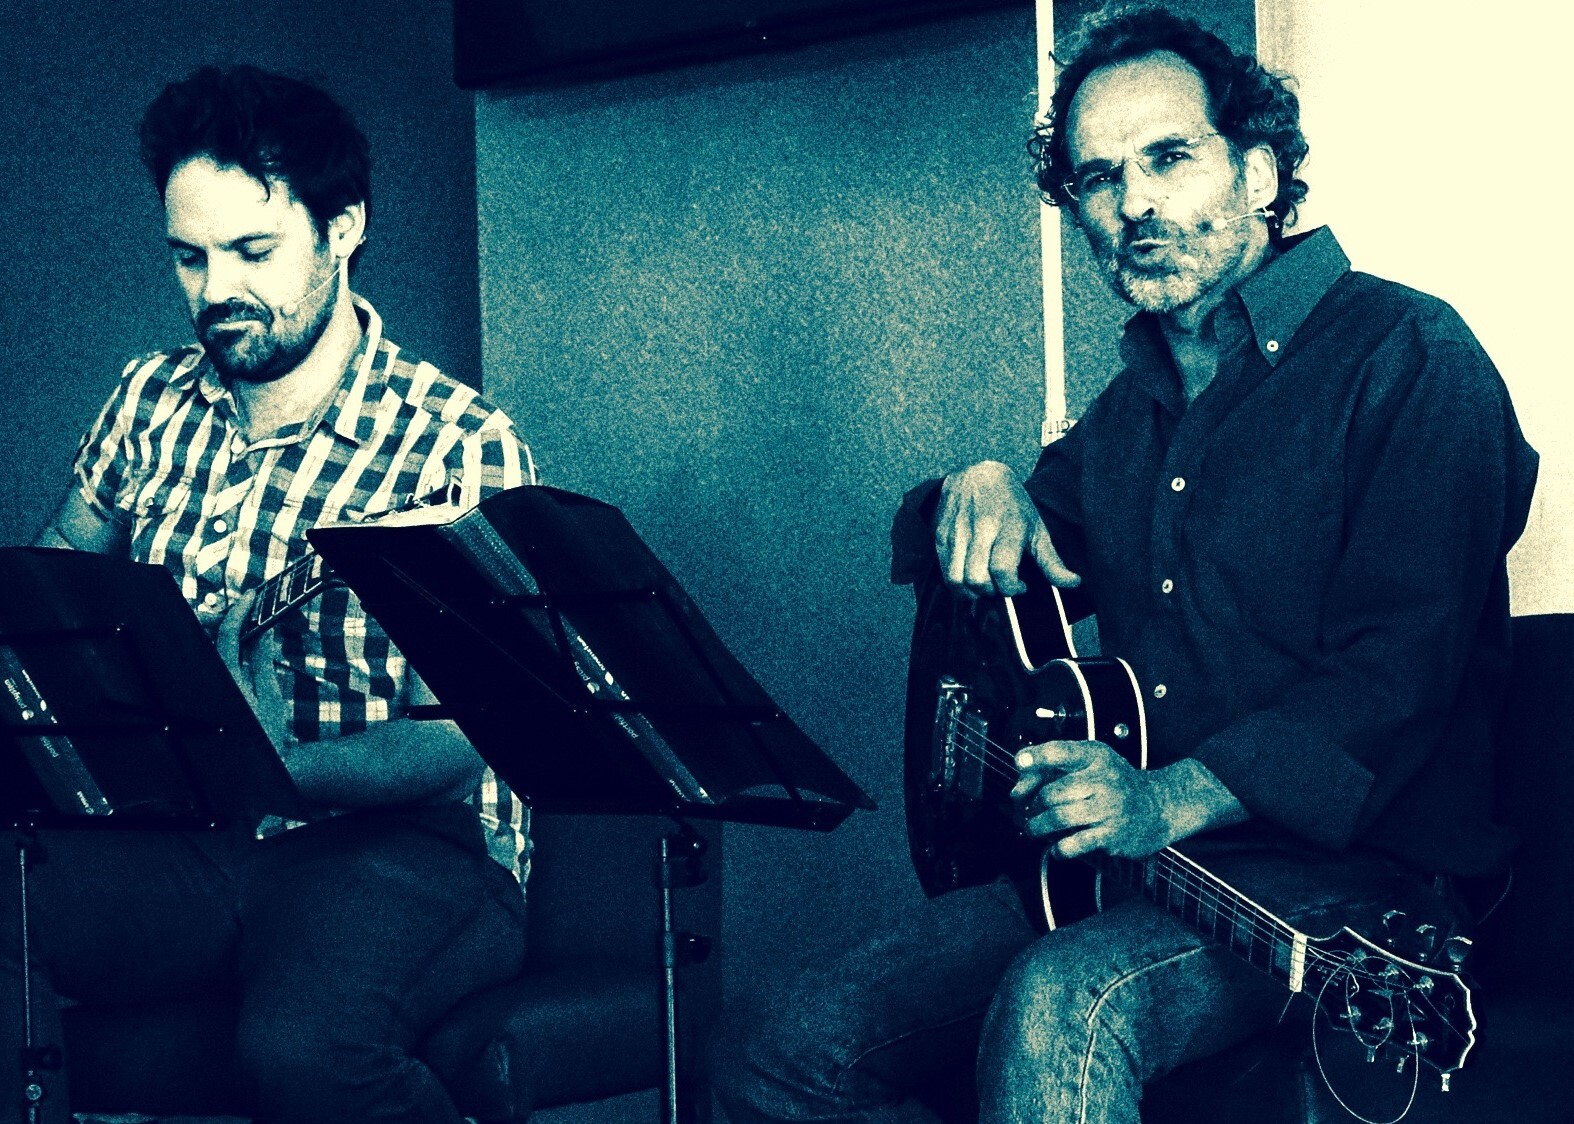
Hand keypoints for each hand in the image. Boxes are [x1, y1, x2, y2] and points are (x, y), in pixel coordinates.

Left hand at [216, 590, 294, 754]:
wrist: (251, 770)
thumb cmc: (266, 735)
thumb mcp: (271, 695)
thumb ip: (263, 661)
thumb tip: (263, 632)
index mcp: (226, 680)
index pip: (228, 636)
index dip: (240, 612)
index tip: (251, 597)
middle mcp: (207, 683)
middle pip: (206, 638)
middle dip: (220, 617)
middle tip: (240, 609)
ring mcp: (200, 691)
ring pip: (201, 651)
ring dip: (217, 633)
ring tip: (237, 624)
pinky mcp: (199, 699)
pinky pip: (202, 666)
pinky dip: (215, 651)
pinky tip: (229, 649)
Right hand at [935, 461, 1079, 596]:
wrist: (977, 474)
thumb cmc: (1011, 504)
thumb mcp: (1036, 528)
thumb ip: (1052, 561)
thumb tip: (1074, 583)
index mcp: (1008, 526)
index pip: (1002, 570)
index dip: (1011, 588)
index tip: (1020, 586)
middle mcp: (980, 529)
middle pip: (978, 579)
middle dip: (991, 592)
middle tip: (1000, 585)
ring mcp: (957, 532)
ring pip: (956, 580)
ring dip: (971, 592)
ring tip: (984, 585)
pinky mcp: (940, 535)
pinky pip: (944, 571)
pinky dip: (957, 583)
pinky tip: (970, 575)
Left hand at [1012, 740, 1174, 859]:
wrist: (1158, 806)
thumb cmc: (1116, 784)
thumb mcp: (1091, 764)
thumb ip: (1053, 769)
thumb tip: (1018, 790)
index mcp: (1096, 757)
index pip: (1060, 752)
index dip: (1036, 756)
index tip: (1019, 762)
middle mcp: (1103, 780)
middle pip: (1052, 792)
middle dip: (1033, 804)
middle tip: (1028, 811)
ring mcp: (1109, 808)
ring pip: (1059, 817)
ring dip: (1038, 826)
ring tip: (1033, 828)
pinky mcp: (1112, 834)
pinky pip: (1075, 843)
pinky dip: (1059, 848)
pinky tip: (1056, 847)